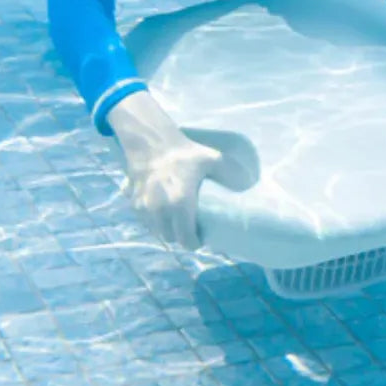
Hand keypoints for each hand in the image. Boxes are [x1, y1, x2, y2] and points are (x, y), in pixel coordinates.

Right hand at [108, 90, 221, 249]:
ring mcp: (144, 209)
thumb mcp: (211, 160)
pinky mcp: (134, 204)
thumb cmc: (184, 154)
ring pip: (157, 232)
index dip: (194, 242)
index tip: (200, 238)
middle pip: (171, 238)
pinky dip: (154, 221)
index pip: (186, 239)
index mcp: (180, 204)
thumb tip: (250, 183)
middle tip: (190, 231)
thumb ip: (231, 172)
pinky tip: (162, 213)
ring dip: (166, 230)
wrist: (153, 144)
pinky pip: (145, 222)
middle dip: (181, 238)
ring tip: (177, 223)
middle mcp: (160, 211)